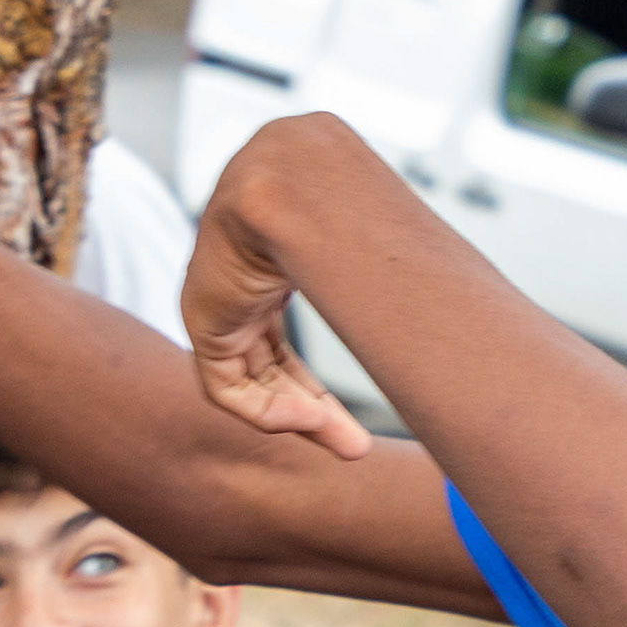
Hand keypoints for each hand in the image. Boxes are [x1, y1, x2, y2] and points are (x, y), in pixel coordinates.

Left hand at [182, 129, 372, 458]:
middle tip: (358, 447)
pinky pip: (230, 389)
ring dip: (304, 420)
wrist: (288, 178)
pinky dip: (270, 411)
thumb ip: (369, 279)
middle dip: (316, 411)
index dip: (316, 384)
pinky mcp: (206, 324)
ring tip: (353, 448)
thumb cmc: (334, 198)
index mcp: (266, 267)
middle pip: (271, 367)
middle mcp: (237, 292)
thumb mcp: (352, 243)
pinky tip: (311, 418)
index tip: (351, 413)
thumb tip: (420, 313)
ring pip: (253, 384)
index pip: (281, 343)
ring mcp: (218, 308)